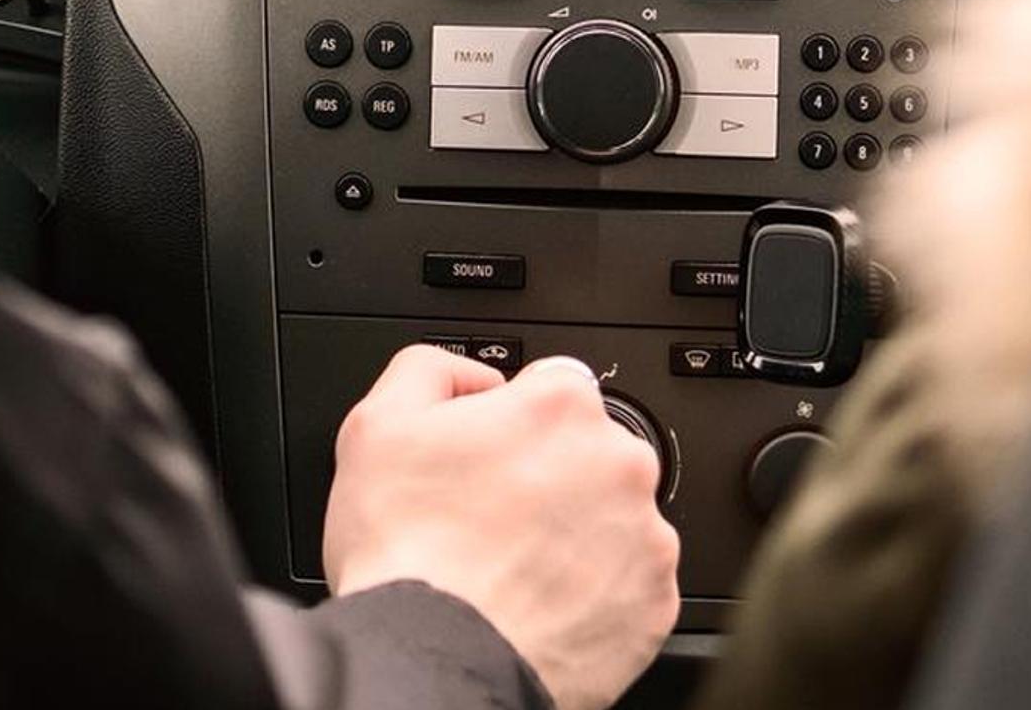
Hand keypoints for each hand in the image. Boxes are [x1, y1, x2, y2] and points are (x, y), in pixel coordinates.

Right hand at [323, 347, 680, 709]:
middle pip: (589, 451)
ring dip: (576, 534)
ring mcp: (645, 537)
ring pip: (613, 518)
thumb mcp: (376, 426)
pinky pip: (628, 583)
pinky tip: (543, 602)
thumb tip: (471, 376)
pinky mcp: (654, 604)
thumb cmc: (406, 553)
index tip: (490, 458)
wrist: (434, 661)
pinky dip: (594, 592)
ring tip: (514, 568)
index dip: (514, 420)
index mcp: (560, 407)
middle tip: (493, 518)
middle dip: (550, 475)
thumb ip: (429, 370)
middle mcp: (619, 462)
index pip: (552, 386)